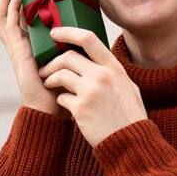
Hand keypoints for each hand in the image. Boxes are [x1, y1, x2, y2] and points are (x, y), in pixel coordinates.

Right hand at [0, 0, 68, 116]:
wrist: (55, 111)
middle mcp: (22, 44)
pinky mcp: (17, 53)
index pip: (23, 14)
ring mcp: (17, 49)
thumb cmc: (67, 87)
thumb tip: (92, 26)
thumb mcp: (73, 57)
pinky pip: (10, 27)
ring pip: (5, 16)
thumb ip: (75, 42)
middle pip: (10, 11)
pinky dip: (12, 10)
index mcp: (33, 44)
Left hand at [39, 27, 147, 146]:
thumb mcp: (129, 86)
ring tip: (48, 84)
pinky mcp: (80, 108)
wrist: (131, 143)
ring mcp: (90, 91)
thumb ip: (113, 72)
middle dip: (52, 62)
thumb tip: (99, 60)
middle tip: (45, 69)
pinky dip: (60, 99)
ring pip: (60, 75)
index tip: (55, 33)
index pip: (88, 38)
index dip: (68, 32)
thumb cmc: (130, 115)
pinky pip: (61, 97)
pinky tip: (65, 105)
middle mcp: (102, 75)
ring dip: (50, 79)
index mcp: (114, 67)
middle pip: (68, 57)